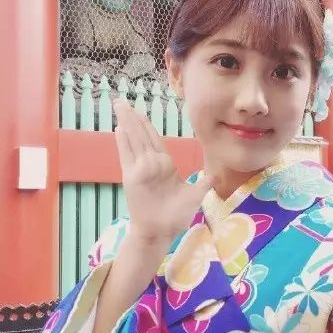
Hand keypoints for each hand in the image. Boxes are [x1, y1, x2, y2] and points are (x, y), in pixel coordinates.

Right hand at [113, 99, 210, 242]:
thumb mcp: (194, 195)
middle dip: (132, 117)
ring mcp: (140, 169)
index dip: (146, 124)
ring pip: (133, 140)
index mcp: (165, 166)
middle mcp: (151, 164)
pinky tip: (118, 129)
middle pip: (141, 134)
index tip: (140, 111)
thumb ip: (203, 182)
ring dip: (126, 123)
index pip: (154, 139)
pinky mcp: (132, 177)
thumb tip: (214, 174)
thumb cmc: (176, 216)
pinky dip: (123, 142)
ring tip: (119, 106)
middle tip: (123, 100)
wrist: (162, 232)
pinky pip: (127, 156)